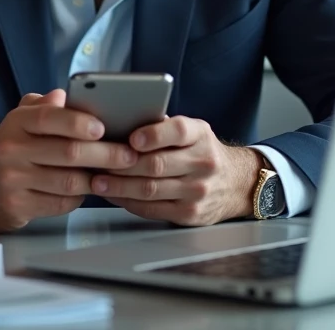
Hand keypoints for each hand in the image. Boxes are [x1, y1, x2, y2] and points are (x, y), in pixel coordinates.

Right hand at [0, 89, 138, 230]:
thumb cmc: (8, 148)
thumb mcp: (20, 120)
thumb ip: (43, 106)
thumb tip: (65, 95)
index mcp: (17, 122)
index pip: (50, 117)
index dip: (80, 122)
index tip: (104, 128)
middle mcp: (12, 150)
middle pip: (68, 152)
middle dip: (105, 154)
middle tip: (129, 156)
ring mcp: (13, 180)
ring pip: (68, 181)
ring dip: (96, 179)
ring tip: (115, 173)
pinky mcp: (17, 206)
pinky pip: (60, 203)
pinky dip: (79, 196)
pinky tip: (87, 189)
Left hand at [90, 116, 262, 225]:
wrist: (236, 183)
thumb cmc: (202, 151)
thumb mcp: (193, 131)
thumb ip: (164, 127)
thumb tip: (122, 121)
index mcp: (201, 135)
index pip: (178, 131)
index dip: (153, 135)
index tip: (131, 139)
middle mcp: (203, 163)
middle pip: (156, 165)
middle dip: (122, 164)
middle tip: (98, 162)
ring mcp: (198, 191)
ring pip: (150, 189)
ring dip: (119, 186)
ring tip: (97, 181)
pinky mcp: (190, 214)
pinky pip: (152, 209)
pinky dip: (128, 202)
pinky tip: (114, 195)